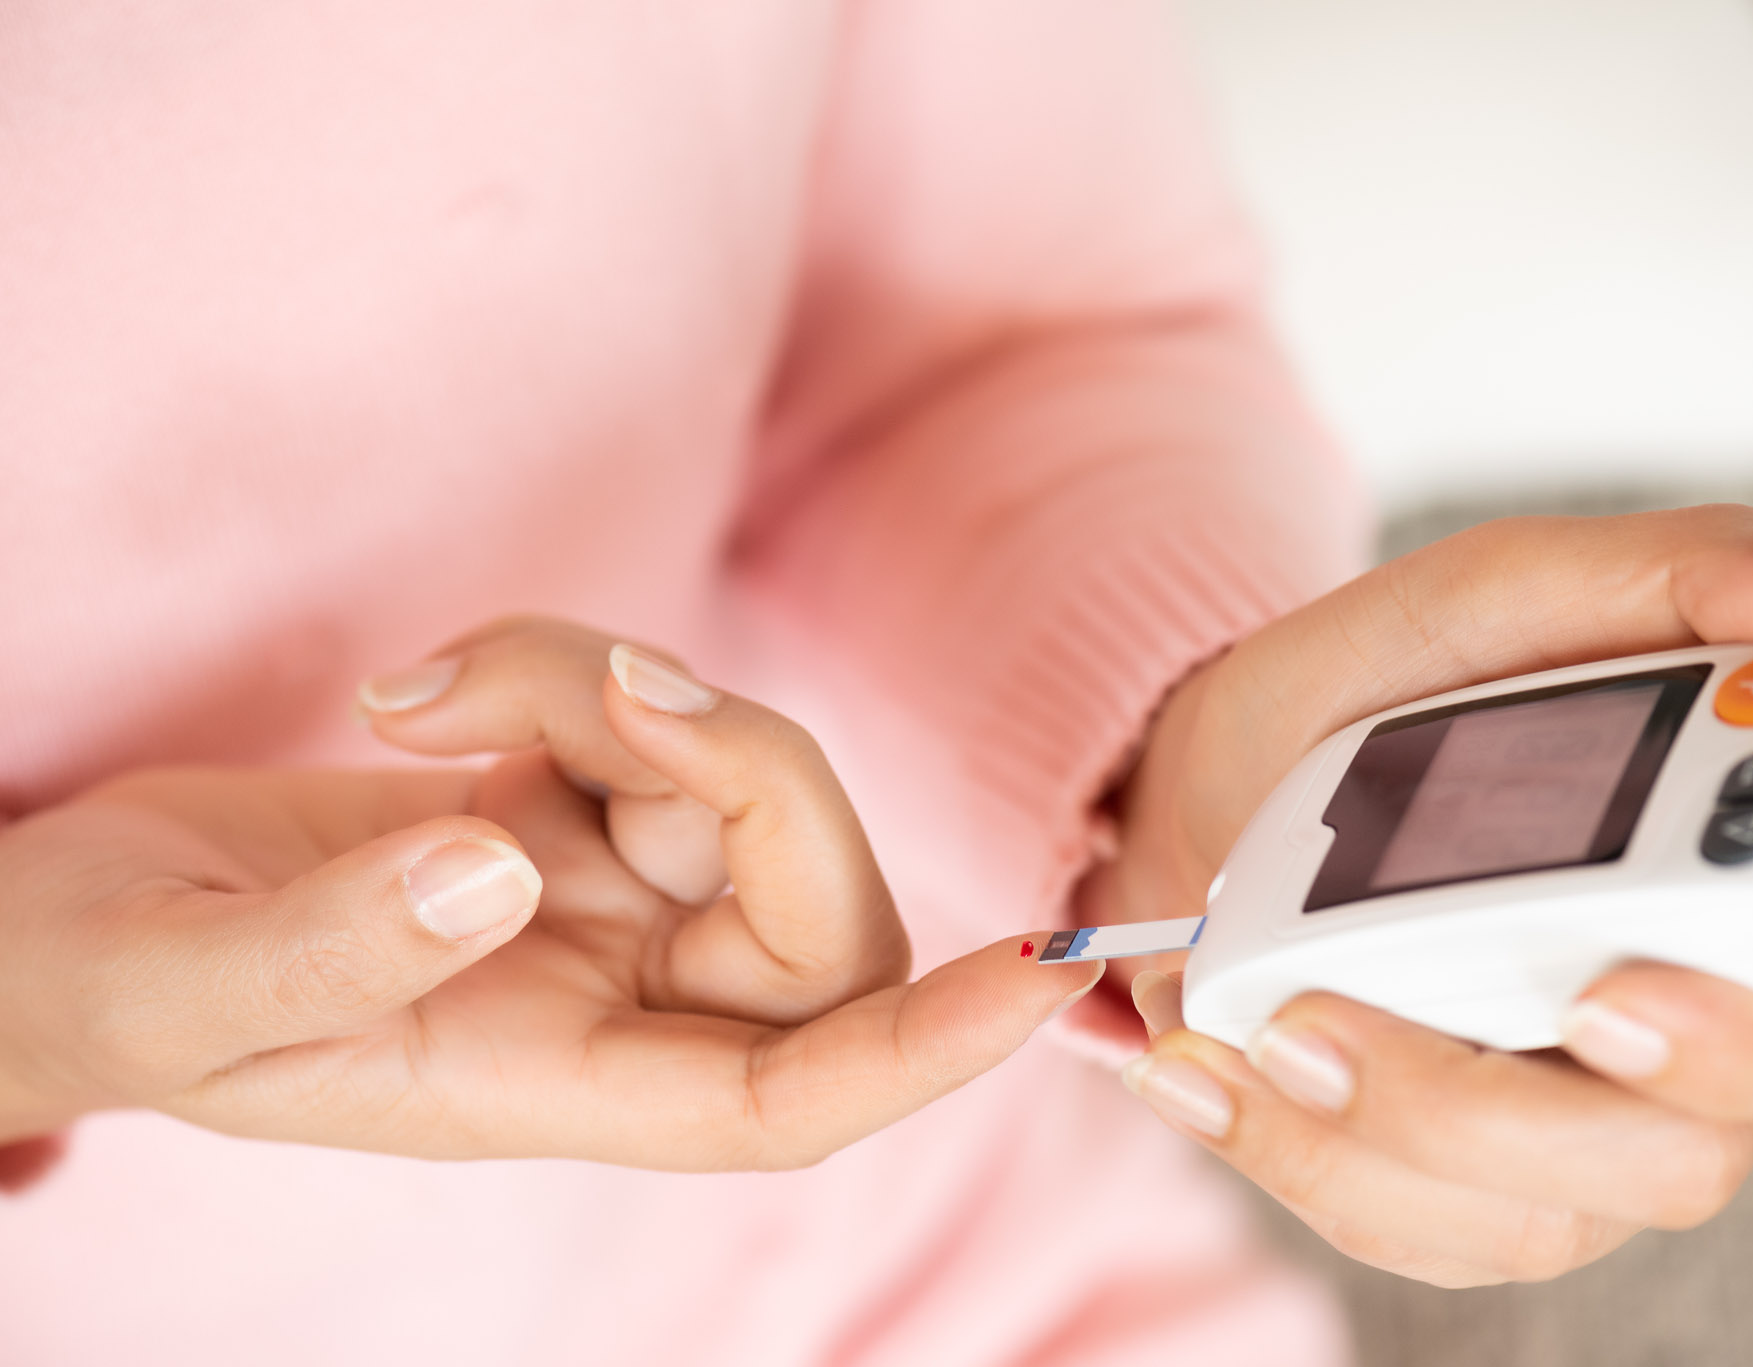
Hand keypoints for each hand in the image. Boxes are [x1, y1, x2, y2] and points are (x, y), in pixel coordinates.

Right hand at [0, 622, 1100, 1165]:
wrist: (61, 921)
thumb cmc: (93, 989)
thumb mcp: (174, 988)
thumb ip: (329, 947)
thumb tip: (498, 864)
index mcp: (544, 1089)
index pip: (792, 1099)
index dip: (930, 1048)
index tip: (1047, 966)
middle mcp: (607, 1001)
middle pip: (809, 908)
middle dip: (744, 772)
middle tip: (597, 689)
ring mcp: (597, 896)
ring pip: (730, 781)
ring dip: (615, 688)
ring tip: (426, 690)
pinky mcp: (562, 801)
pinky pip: (646, 715)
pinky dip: (565, 662)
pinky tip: (426, 690)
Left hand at [1091, 505, 1752, 1283]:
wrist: (1218, 784)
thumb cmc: (1387, 689)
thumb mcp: (1500, 596)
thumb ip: (1675, 578)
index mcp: (1733, 908)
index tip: (1612, 990)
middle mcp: (1677, 1047)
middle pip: (1683, 1157)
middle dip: (1506, 1108)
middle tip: (1337, 1015)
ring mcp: (1566, 1141)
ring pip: (1529, 1214)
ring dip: (1370, 1125)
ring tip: (1251, 1018)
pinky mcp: (1452, 1194)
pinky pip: (1398, 1224)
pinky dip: (1290, 1149)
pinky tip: (1199, 1061)